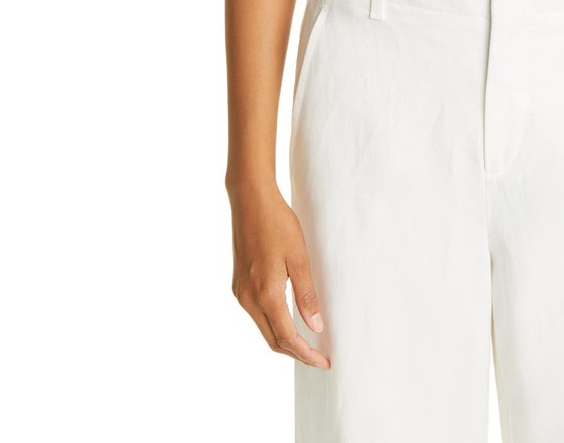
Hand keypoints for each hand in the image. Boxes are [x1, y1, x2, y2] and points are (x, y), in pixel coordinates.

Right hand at [227, 183, 330, 368]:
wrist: (250, 201)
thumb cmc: (277, 224)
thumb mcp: (299, 257)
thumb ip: (306, 295)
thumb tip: (315, 327)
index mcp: (265, 293)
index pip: (287, 337)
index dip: (306, 354)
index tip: (324, 362)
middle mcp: (248, 298)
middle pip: (273, 340)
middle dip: (296, 353)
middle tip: (319, 357)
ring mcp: (240, 292)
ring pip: (264, 328)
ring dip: (284, 340)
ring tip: (308, 342)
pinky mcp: (239, 284)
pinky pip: (257, 314)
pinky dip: (274, 324)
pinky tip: (289, 319)